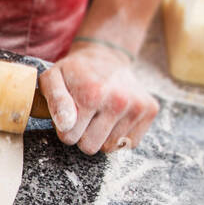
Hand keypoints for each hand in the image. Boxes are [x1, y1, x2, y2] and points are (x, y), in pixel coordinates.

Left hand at [39, 42, 158, 153]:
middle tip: (85, 114)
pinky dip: (120, 134)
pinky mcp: (150, 110)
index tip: (69, 113)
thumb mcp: (53, 79)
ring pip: (109, 147)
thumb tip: (66, 125)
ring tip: (100, 113)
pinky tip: (115, 116)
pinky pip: (129, 144)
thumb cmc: (75, 72)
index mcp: (93, 93)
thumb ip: (55, 102)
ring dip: (102, 135)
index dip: (65, 128)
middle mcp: (119, 101)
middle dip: (83, 134)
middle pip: (90, 147)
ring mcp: (138, 106)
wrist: (106, 57)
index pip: (69, 138)